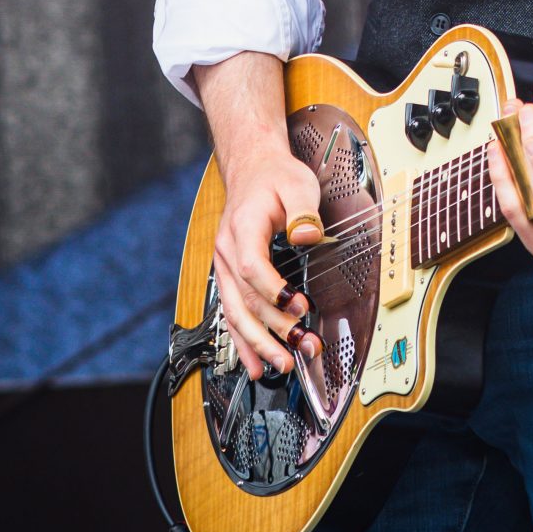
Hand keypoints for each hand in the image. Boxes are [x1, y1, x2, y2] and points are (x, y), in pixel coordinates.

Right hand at [211, 140, 326, 379]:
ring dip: (258, 343)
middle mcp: (227, 251)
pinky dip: (243, 341)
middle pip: (243, 298)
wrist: (252, 167)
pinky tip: (255, 363)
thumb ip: (303, 211)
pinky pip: (232, 313)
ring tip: (281, 364)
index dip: (273, 291)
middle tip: (298, 348)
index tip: (297, 305)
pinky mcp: (230, 275)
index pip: (251, 266)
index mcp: (242, 227)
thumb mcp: (297, 183)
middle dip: (271, 329)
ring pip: (235, 312)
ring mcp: (225, 266)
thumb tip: (308, 236)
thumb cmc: (275, 176)